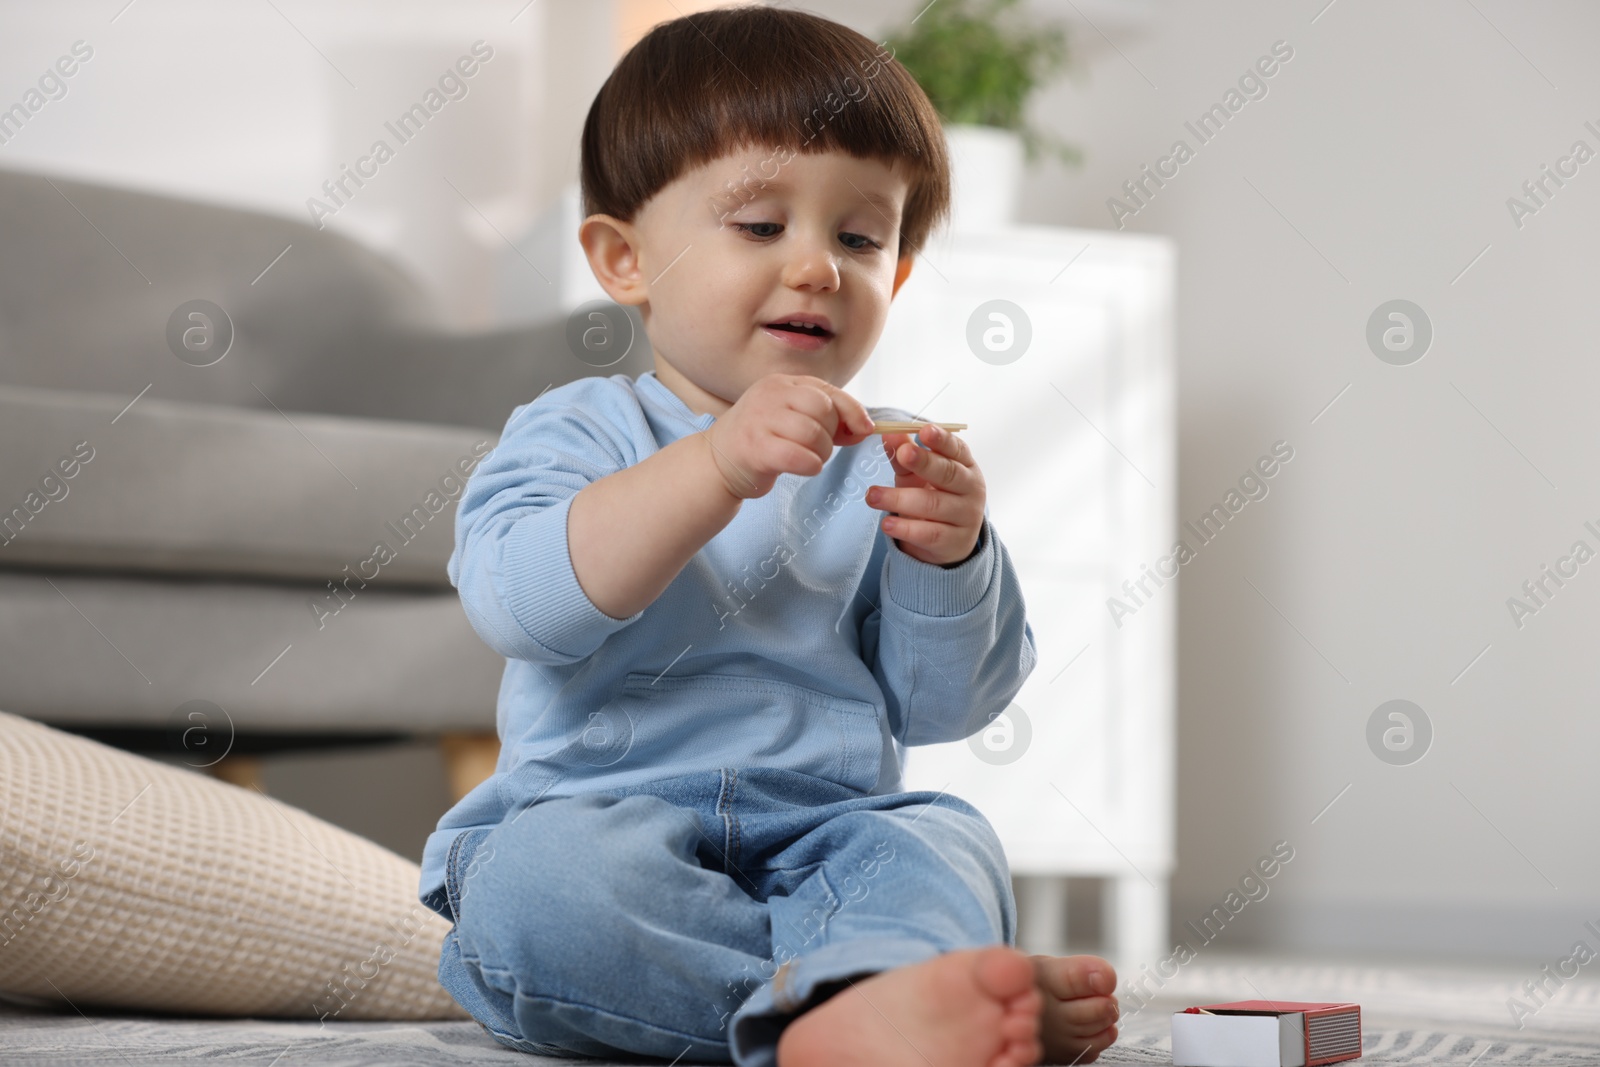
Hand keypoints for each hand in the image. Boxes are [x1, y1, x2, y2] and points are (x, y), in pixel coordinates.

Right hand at [704, 373, 875, 499]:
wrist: (716, 463)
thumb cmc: (761, 441)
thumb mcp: (792, 419)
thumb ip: (827, 420)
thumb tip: (864, 428)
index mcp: (782, 383)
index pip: (828, 391)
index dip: (853, 411)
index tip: (864, 429)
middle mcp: (770, 394)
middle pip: (823, 410)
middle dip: (831, 435)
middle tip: (819, 449)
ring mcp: (760, 419)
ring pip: (814, 434)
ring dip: (822, 454)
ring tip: (809, 459)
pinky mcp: (755, 447)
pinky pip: (800, 457)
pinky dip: (810, 466)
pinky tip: (802, 468)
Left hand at [866, 423, 985, 566]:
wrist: (949, 542)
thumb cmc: (933, 497)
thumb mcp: (917, 475)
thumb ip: (904, 454)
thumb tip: (888, 432)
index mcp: (965, 466)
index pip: (957, 449)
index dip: (942, 440)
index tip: (924, 431)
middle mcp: (971, 489)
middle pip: (948, 474)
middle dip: (925, 462)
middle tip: (903, 453)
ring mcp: (966, 517)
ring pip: (933, 505)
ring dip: (900, 499)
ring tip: (872, 496)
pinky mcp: (954, 542)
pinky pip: (929, 534)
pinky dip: (906, 528)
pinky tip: (886, 524)